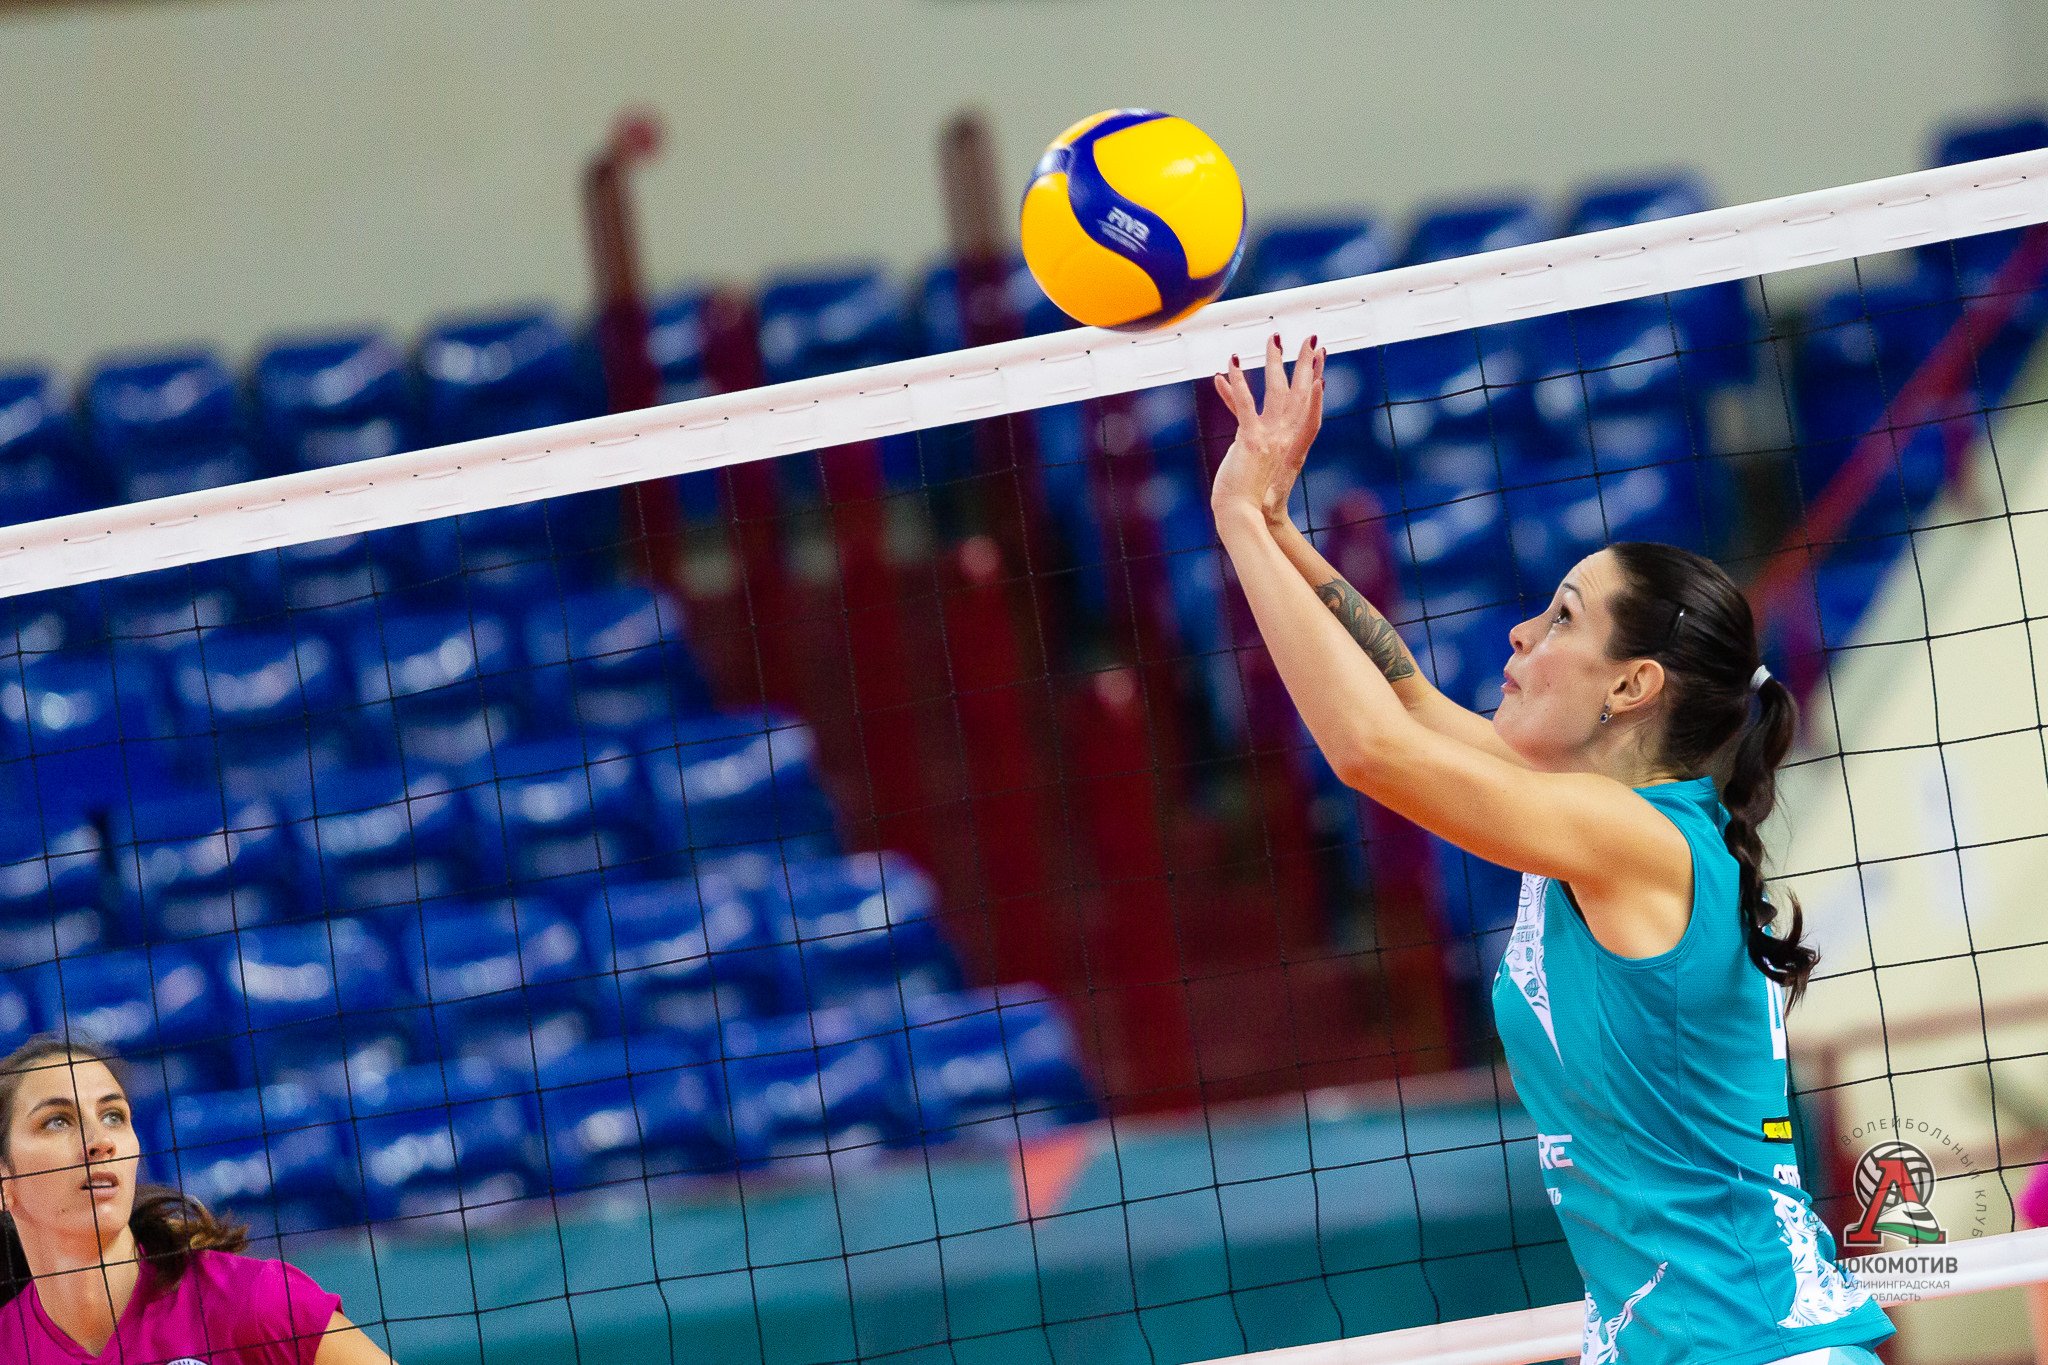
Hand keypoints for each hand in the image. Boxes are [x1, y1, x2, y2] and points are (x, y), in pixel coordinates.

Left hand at [1210, 333, 1324, 527]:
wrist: (1246, 517)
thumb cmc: (1249, 493)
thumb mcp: (1255, 459)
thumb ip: (1253, 436)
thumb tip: (1247, 427)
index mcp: (1291, 443)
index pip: (1309, 407)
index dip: (1316, 382)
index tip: (1321, 361)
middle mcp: (1286, 438)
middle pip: (1300, 393)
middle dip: (1306, 363)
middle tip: (1310, 338)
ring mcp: (1270, 439)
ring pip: (1276, 391)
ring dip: (1275, 361)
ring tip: (1274, 338)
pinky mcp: (1251, 442)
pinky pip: (1244, 406)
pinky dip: (1238, 385)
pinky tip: (1230, 366)